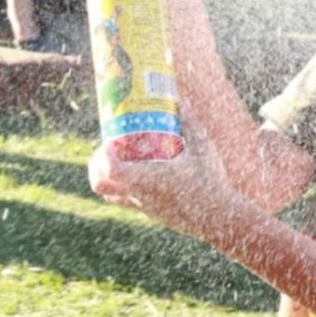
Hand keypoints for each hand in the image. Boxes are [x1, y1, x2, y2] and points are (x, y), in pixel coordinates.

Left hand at [88, 114, 242, 242]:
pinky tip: (135, 176)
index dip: (102, 154)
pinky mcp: (150, 213)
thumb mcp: (203, 147)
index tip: (109, 141)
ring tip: (116, 159)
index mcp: (147, 179)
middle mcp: (140, 194)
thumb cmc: (211, 181)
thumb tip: (181, 98)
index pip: (110, 169)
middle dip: (96, 164)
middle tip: (108, 147)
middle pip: (100, 183)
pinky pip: (125, 202)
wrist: (219, 218)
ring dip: (105, 177)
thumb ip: (190, 122)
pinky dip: (121, 189)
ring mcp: (143, 206)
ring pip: (108, 195)